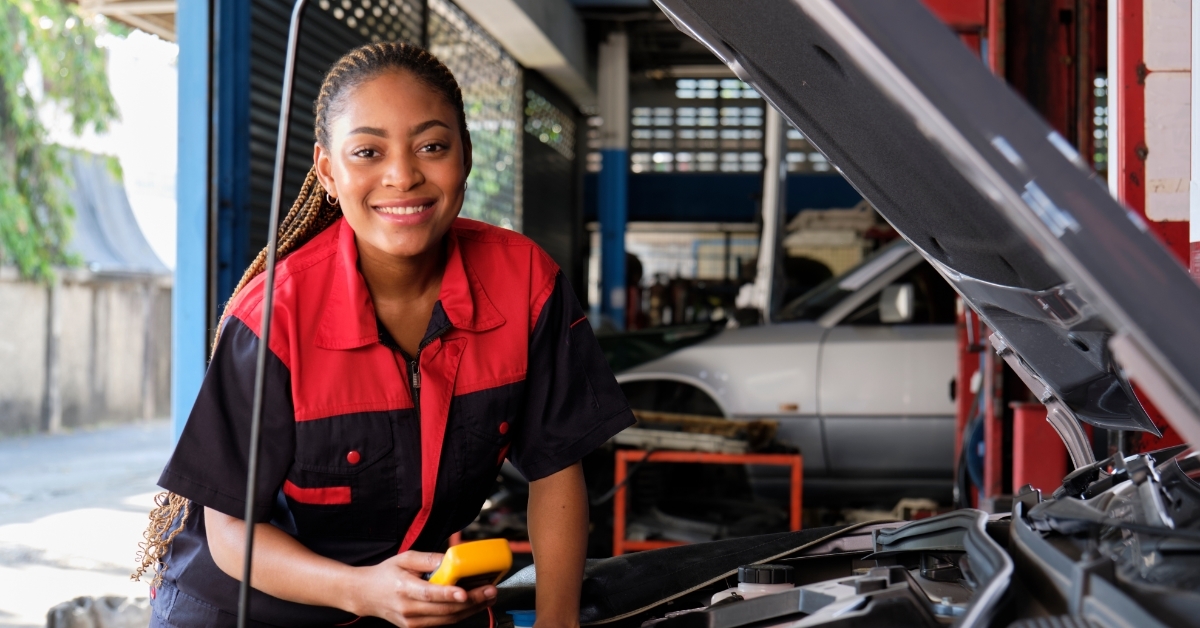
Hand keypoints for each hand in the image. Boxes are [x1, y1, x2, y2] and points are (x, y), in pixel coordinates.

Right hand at [348, 550, 496, 626]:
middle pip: (445, 609)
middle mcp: (408, 609)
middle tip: (490, 591)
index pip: (430, 594)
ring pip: (447, 619)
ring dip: (471, 609)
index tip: (465, 592)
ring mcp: (412, 622)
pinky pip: (442, 622)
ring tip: (488, 598)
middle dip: (472, 601)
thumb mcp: (404, 558)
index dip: (449, 594)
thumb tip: (450, 559)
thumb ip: (429, 559)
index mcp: (404, 589)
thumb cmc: (385, 575)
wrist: (365, 595)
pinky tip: (473, 604)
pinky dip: (459, 614)